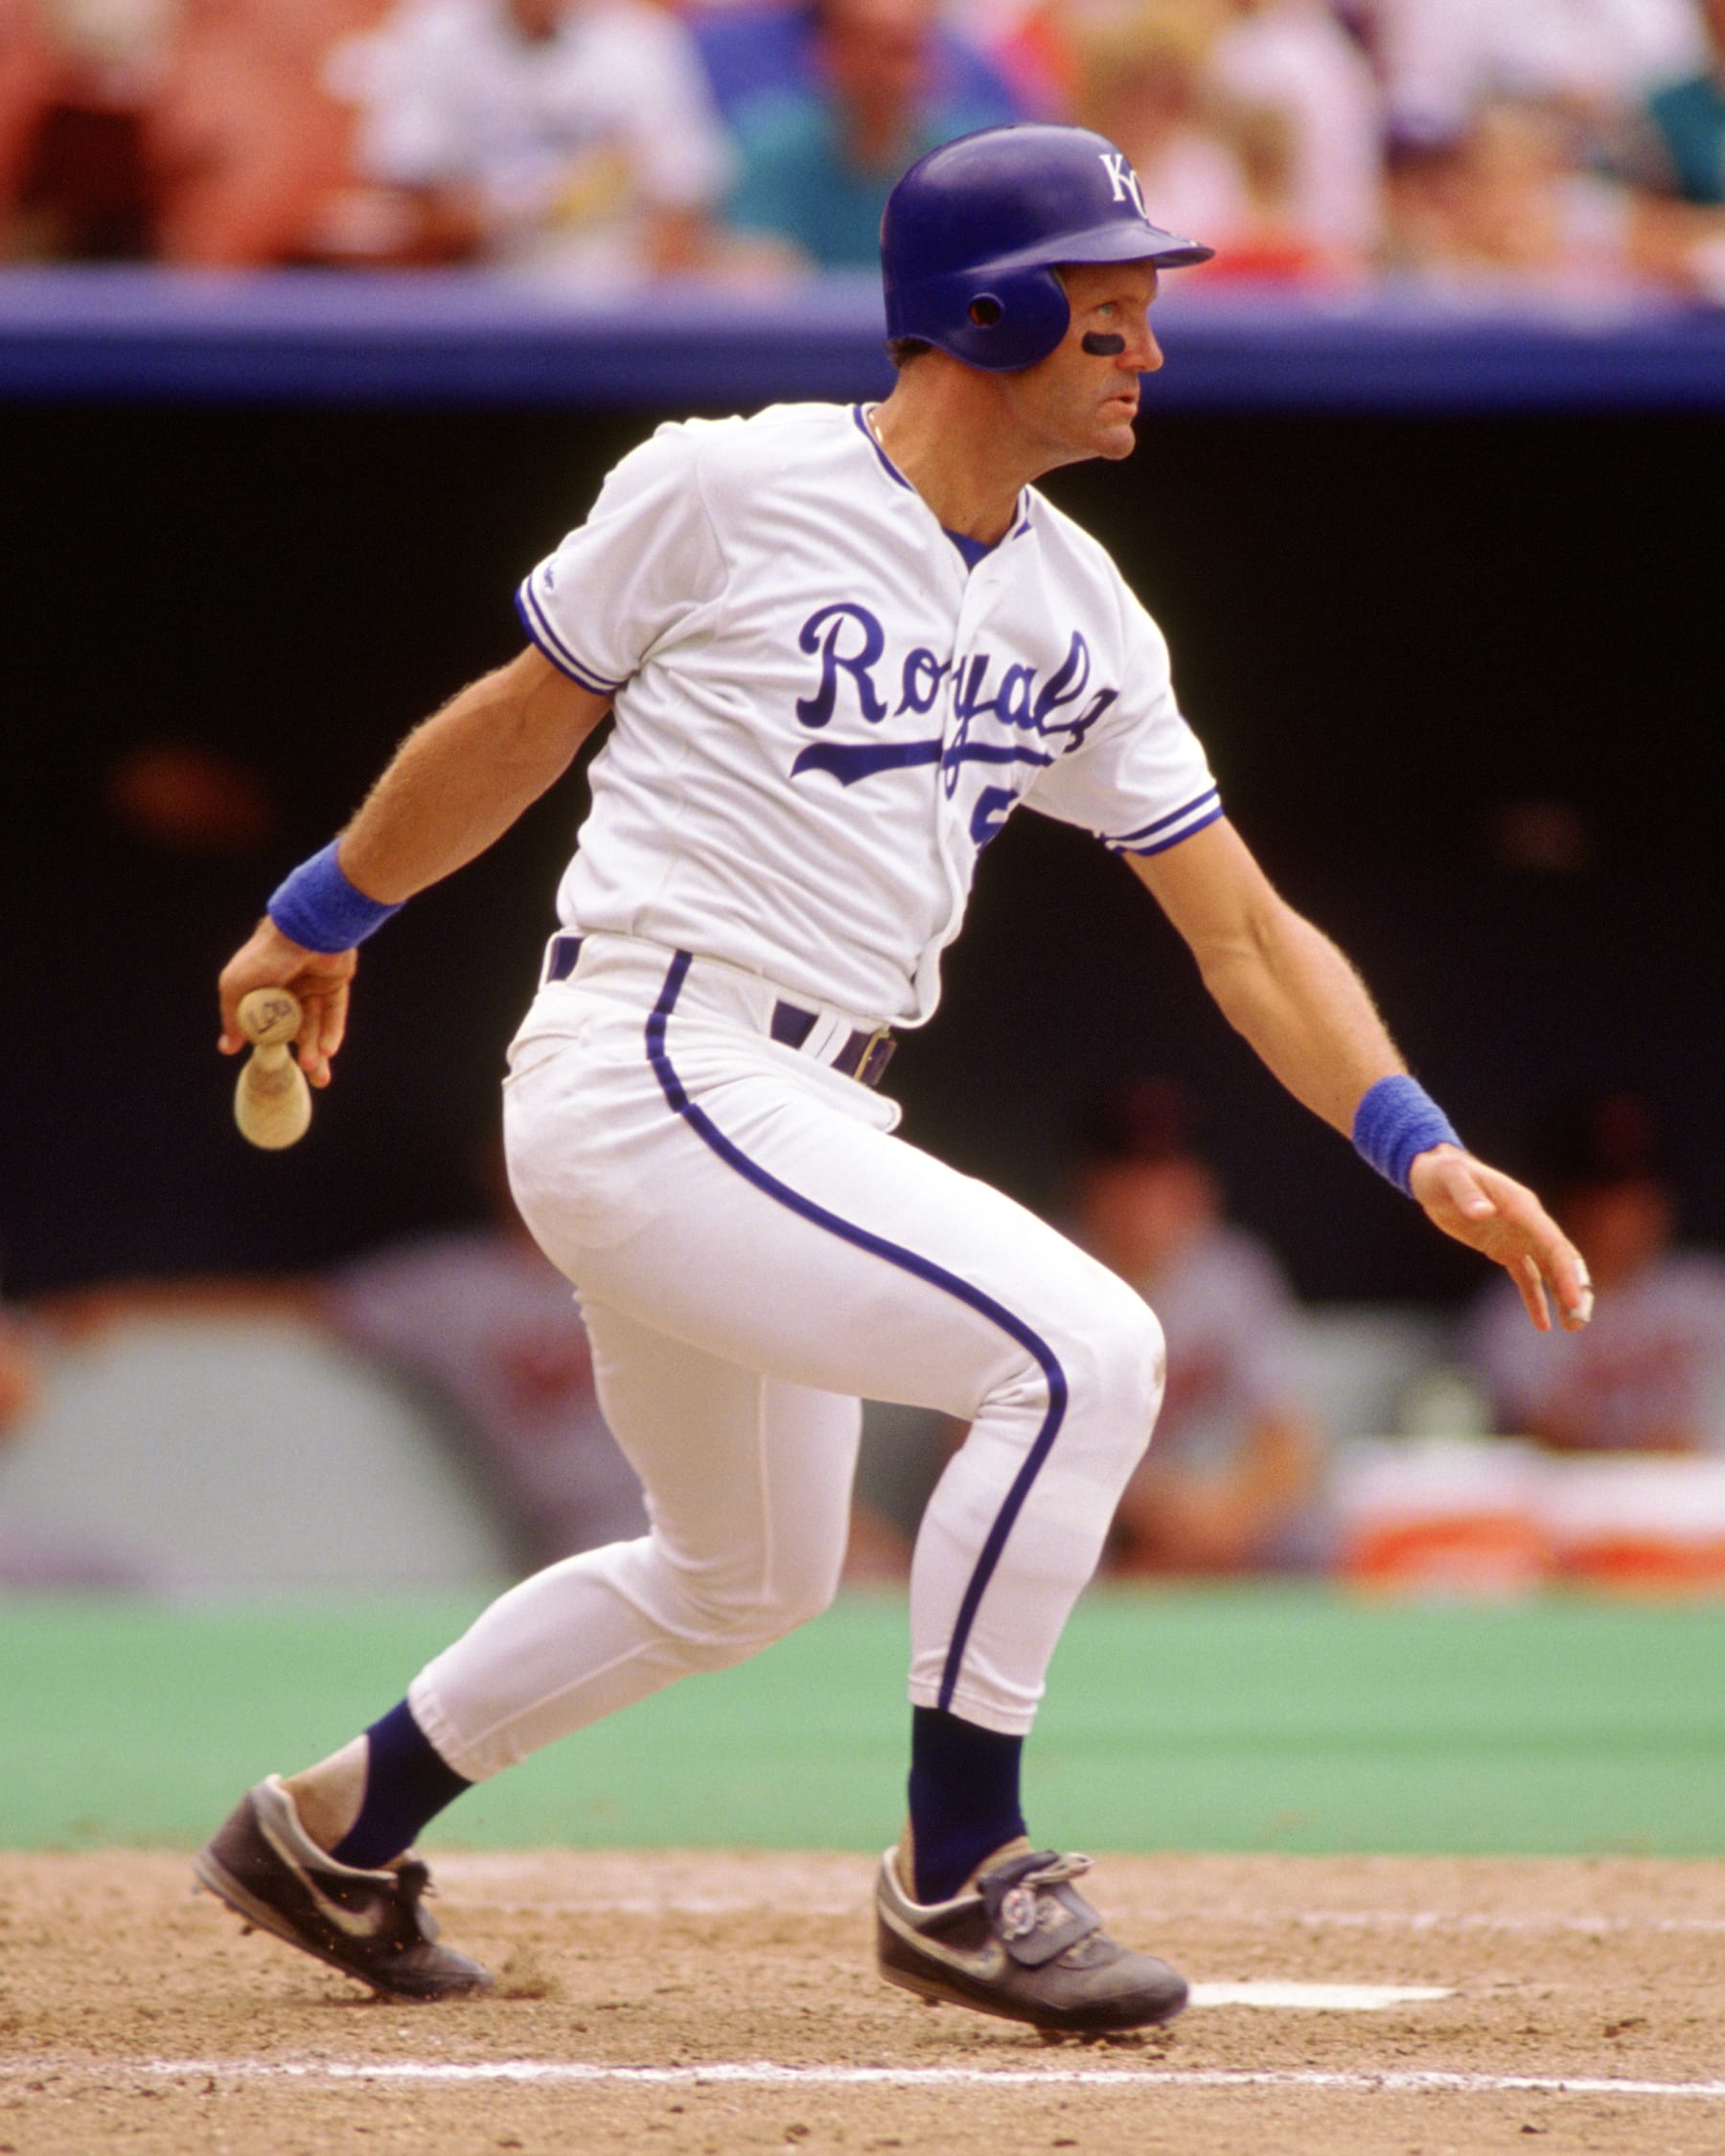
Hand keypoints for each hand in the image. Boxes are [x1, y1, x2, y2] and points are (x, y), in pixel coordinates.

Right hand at [218, 918, 356, 1087]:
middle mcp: (286, 988)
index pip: (265, 1024)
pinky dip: (331, 1031)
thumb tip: (228, 1048)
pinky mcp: (334, 982)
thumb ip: (234, 1019)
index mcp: (260, 988)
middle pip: (295, 1028)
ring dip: (315, 1047)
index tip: (273, 1065)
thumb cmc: (265, 958)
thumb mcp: (236, 988)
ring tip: (316, 1070)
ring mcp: (311, 984)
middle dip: (302, 1053)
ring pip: (315, 1023)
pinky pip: (334, 1012)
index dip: (271, 1045)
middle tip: (310, 1076)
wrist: (305, 932)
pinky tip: (328, 1050)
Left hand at [1409, 1145, 1592, 1333]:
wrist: (1433, 1174)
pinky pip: (1526, 1277)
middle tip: (1579, 1322)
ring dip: (1561, 1297)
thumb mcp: (1450, 1179)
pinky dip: (1535, 1299)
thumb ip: (1467, 1195)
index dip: (1565, 1272)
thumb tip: (1483, 1212)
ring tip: (1572, 1327)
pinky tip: (1543, 1324)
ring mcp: (1518, 1236)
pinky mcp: (1503, 1248)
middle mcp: (1528, 1222)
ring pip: (1548, 1270)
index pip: (1552, 1243)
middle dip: (1573, 1289)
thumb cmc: (1442, 1172)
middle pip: (1560, 1259)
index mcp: (1522, 1206)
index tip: (1574, 1300)